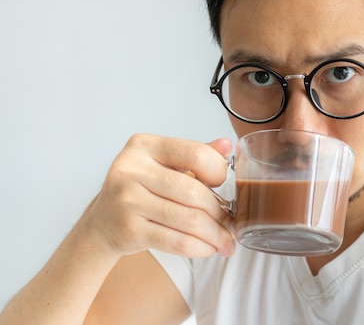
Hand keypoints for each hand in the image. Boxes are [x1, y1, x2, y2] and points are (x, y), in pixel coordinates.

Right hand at [81, 133, 235, 258]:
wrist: (102, 223)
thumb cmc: (141, 190)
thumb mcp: (164, 165)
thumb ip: (195, 154)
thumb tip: (227, 145)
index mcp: (144, 146)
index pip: (195, 154)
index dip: (218, 171)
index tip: (224, 185)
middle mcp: (131, 169)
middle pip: (193, 191)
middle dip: (219, 211)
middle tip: (230, 222)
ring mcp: (127, 201)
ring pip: (188, 219)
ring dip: (214, 234)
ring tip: (225, 240)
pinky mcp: (129, 230)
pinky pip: (177, 241)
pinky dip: (200, 248)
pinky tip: (209, 248)